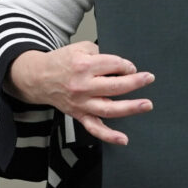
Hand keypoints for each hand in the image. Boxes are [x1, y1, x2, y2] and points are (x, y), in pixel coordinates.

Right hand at [6, 41, 155, 145]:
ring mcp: (81, 103)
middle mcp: (82, 86)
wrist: (38, 78)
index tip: (131, 67)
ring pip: (109, 108)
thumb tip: (121, 65)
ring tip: (146, 105)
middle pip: (114, 86)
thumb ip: (101, 53)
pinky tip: (123, 139)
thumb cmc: (61, 62)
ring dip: (130, 107)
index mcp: (83, 66)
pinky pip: (94, 128)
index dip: (126, 65)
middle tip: (149, 79)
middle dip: (135, 82)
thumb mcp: (80, 48)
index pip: (113, 64)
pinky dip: (109, 135)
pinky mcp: (78, 114)